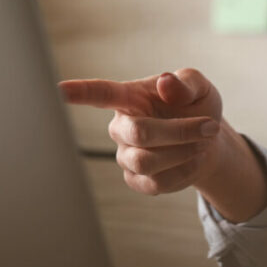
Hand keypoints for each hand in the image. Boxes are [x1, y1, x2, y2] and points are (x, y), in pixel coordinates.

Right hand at [59, 68, 223, 195]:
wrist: (207, 140)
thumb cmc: (196, 106)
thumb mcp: (199, 87)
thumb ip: (185, 82)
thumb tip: (165, 83)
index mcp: (129, 97)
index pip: (100, 93)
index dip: (79, 92)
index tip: (57, 89)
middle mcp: (120, 126)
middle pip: (138, 134)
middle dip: (179, 132)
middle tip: (209, 126)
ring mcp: (125, 155)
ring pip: (146, 162)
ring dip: (183, 152)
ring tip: (202, 141)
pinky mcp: (135, 179)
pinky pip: (155, 184)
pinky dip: (183, 172)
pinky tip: (192, 159)